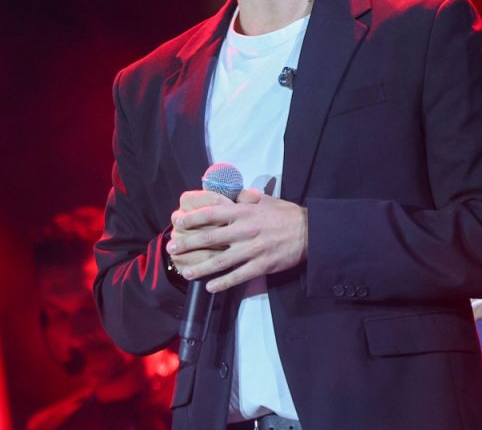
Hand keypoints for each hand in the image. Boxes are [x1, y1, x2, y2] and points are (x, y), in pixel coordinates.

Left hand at [166, 188, 307, 292]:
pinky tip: (210, 288)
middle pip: (210, 237)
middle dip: (188, 243)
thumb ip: (243, 198)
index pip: (212, 213)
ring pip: (221, 260)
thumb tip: (225, 194)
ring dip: (201, 268)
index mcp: (244, 211)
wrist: (309, 232)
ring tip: (185, 273)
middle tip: (172, 247)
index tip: (178, 222)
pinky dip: (223, 283)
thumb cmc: (284, 214)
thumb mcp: (263, 200)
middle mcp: (245, 230)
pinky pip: (238, 276)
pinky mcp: (261, 265)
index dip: (193, 218)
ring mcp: (252, 249)